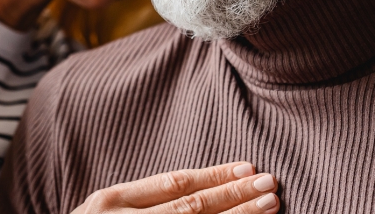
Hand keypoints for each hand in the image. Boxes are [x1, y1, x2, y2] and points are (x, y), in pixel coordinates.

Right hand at [71, 162, 278, 213]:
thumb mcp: (102, 213)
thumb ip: (141, 201)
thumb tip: (194, 189)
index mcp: (112, 203)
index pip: (175, 184)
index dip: (214, 175)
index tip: (248, 166)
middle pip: (192, 210)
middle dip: (235, 197)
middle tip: (272, 184)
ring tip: (269, 207)